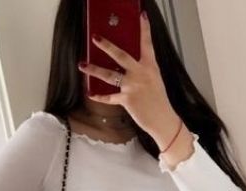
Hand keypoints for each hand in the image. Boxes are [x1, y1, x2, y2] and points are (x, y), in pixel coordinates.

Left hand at [77, 11, 181, 146]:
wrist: (163, 119)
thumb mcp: (154, 80)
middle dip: (107, 46)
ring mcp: (133, 86)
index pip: (147, 44)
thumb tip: (125, 64)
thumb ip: (142, 70)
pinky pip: (109, 97)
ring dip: (94, 70)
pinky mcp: (127, 100)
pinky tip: (91, 93)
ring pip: (110, 75)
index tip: (141, 16)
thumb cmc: (158, 100)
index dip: (144, 29)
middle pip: (121, 56)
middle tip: (96, 38)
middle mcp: (141, 74)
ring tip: (82, 64)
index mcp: (151, 67)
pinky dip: (100, 96)